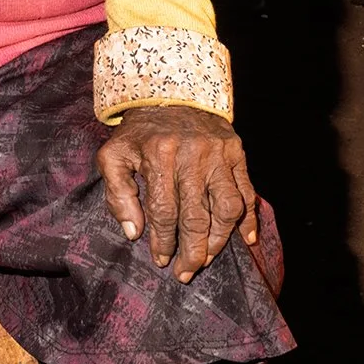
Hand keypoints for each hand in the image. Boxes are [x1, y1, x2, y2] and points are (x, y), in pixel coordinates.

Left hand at [96, 105, 258, 283]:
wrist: (170, 90)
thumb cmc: (139, 132)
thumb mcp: (114, 155)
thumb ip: (118, 194)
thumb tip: (133, 232)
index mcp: (159, 155)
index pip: (164, 212)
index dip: (163, 242)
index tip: (161, 260)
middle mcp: (192, 155)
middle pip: (196, 216)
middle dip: (191, 252)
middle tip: (186, 273)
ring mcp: (218, 154)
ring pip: (226, 207)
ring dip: (219, 239)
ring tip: (207, 257)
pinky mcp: (236, 151)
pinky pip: (247, 190)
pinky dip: (249, 218)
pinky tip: (246, 239)